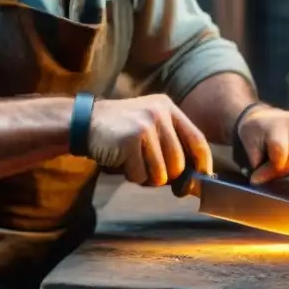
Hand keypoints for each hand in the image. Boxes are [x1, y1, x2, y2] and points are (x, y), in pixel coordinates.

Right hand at [88, 95, 211, 186]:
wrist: (86, 122)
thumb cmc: (122, 130)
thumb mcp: (150, 125)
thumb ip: (172, 144)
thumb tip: (193, 181)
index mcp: (168, 108)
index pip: (197, 139)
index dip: (203, 163)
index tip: (202, 179)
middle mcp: (159, 113)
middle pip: (179, 162)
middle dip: (167, 177)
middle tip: (151, 172)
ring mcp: (145, 125)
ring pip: (161, 172)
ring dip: (147, 177)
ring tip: (134, 163)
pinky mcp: (130, 140)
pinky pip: (141, 174)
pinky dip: (132, 176)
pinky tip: (122, 161)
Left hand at [237, 106, 288, 185]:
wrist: (263, 117)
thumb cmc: (254, 131)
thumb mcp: (249, 145)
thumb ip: (256, 163)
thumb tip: (258, 181)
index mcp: (276, 123)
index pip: (280, 150)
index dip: (270, 168)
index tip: (257, 177)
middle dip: (284, 167)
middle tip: (271, 167)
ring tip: (282, 160)